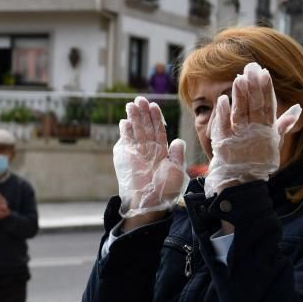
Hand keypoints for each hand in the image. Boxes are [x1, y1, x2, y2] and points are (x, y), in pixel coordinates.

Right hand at [113, 96, 186, 216]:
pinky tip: (124, 121)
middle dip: (143, 113)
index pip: (159, 130)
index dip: (156, 118)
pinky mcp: (127, 157)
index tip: (154, 106)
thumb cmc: (165, 190)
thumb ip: (177, 155)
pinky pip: (126, 141)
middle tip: (140, 99)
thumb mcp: (177, 171)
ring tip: (131, 104)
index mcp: (163, 152)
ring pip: (136, 131)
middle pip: (146, 127)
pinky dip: (124, 131)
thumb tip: (178, 140)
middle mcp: (150, 150)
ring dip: (133, 118)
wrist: (150, 202)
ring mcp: (137, 153)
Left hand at [204, 62, 301, 196]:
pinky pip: (224, 126)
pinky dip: (223, 113)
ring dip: (240, 95)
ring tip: (239, 78)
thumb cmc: (258, 160)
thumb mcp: (274, 142)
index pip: (267, 105)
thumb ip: (284, 124)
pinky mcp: (225, 143)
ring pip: (241, 112)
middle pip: (254, 105)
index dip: (266, 89)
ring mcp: (240, 136)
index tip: (264, 72)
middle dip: (253, 86)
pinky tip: (222, 99)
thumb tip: (298, 108)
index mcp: (266, 129)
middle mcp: (254, 131)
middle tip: (250, 67)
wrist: (243, 182)